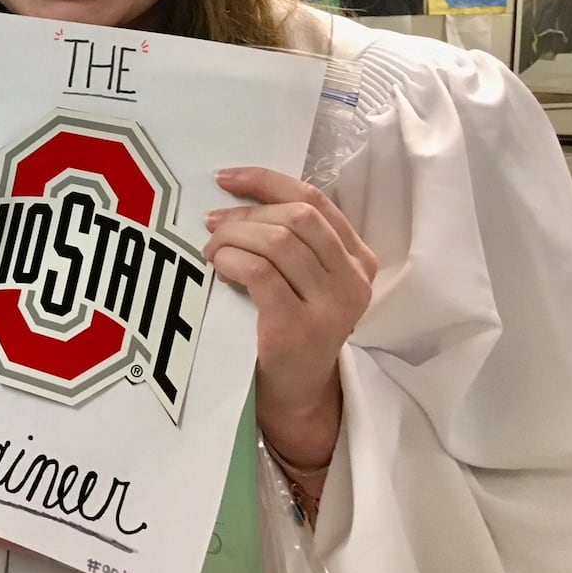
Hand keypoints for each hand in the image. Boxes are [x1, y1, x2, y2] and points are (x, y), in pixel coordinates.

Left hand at [205, 167, 375, 469]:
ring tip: (212, 251)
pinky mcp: (300, 328)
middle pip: (297, 217)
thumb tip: (233, 198)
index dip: (267, 181)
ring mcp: (332, 306)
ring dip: (232, 237)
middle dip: (246, 213)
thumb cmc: (289, 326)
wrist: (296, 395)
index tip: (226, 177)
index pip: (315, 200)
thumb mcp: (301, 278)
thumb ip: (288, 240)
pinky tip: (219, 269)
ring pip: (277, 241)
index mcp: (359, 259)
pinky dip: (231, 261)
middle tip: (213, 224)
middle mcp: (355, 280)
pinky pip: (259, 272)